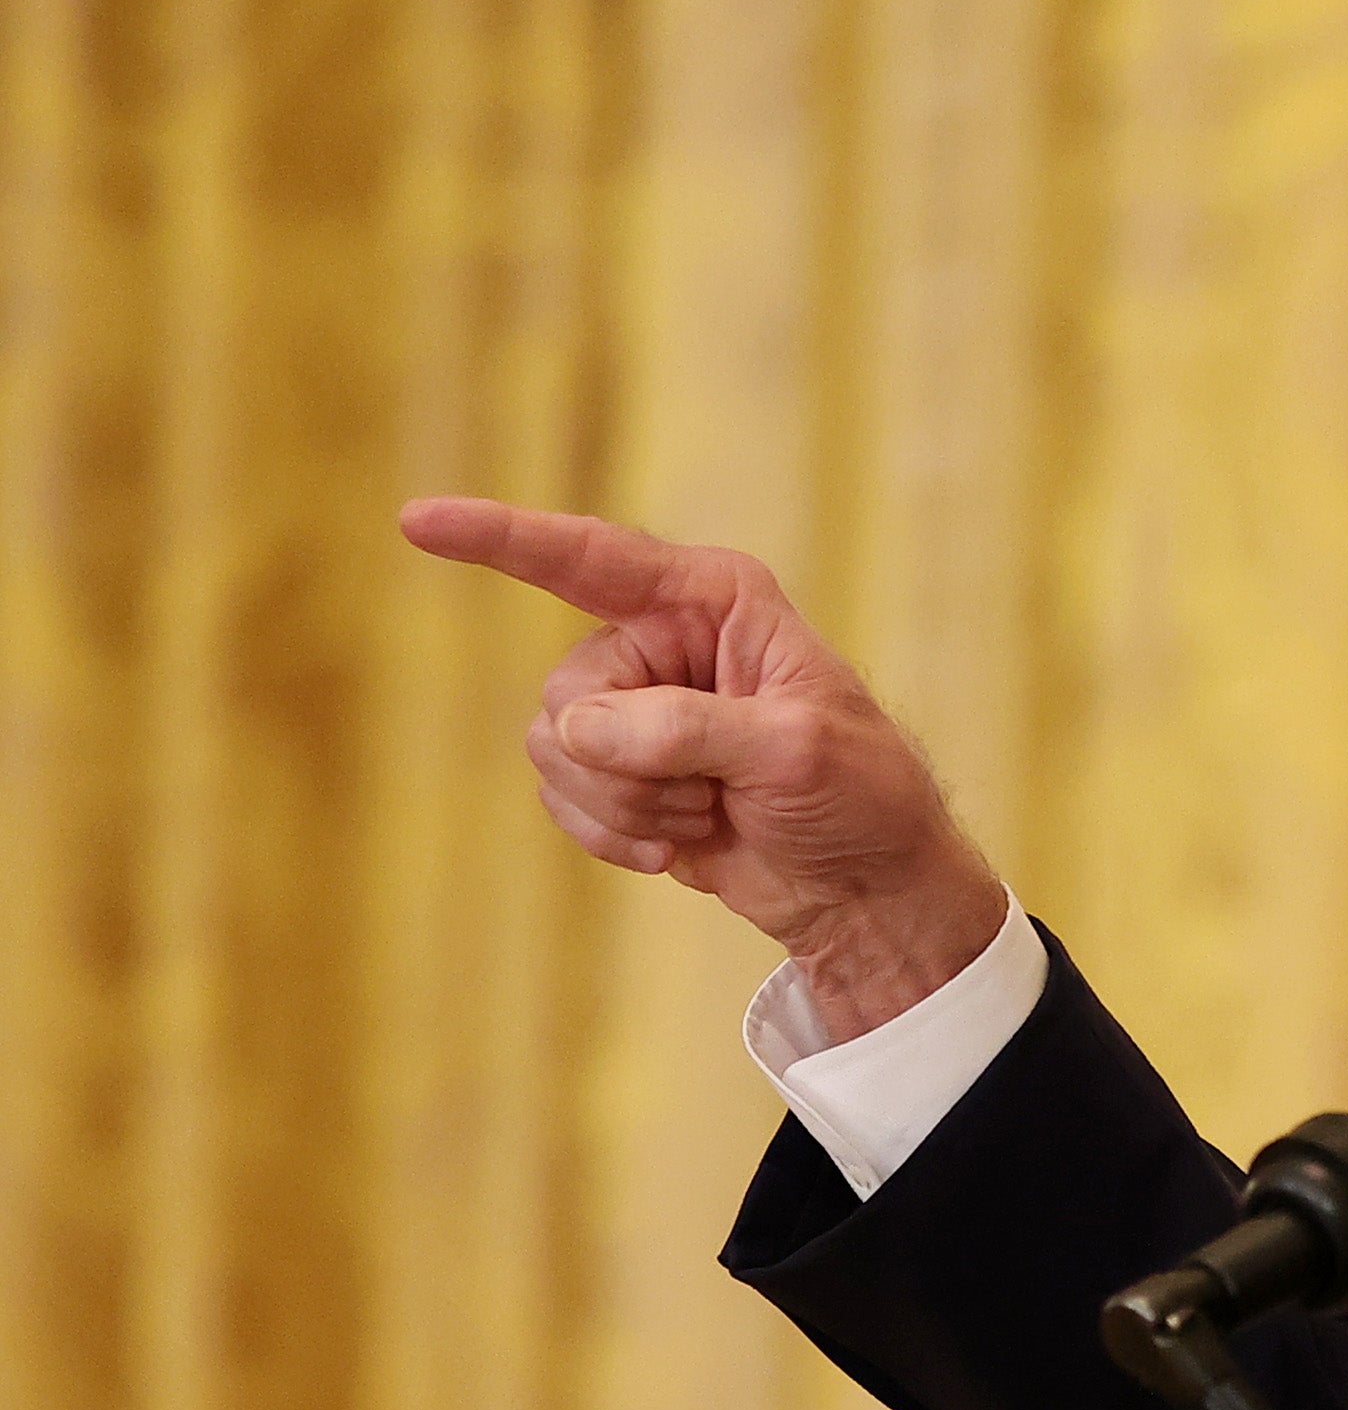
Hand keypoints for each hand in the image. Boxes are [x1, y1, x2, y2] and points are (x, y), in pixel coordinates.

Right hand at [403, 496, 1009, 1041]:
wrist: (867, 889)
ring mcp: (636, 709)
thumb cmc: (861, 797)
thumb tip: (577, 731)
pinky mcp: (620, 773)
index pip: (591, 558)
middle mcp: (663, 641)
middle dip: (625, 763)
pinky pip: (560, 796)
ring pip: (554, 750)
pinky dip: (612, 833)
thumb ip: (686, 731)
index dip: (501, 538)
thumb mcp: (795, 752)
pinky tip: (678, 846)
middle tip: (713, 792)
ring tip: (707, 814)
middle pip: (566, 691)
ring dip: (625, 803)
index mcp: (715, 600)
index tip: (417, 520)